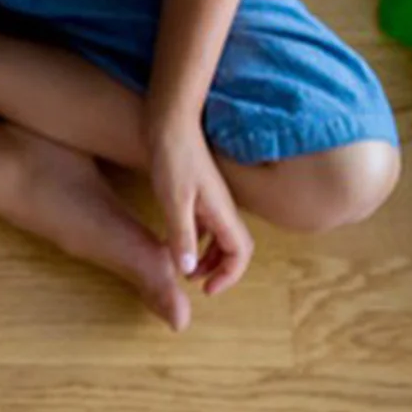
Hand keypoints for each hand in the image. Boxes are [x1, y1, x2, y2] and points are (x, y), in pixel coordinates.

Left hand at [147, 120, 253, 317]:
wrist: (170, 121)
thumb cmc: (173, 157)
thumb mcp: (173, 200)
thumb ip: (181, 235)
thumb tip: (189, 270)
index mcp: (222, 212)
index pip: (240, 253)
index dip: (228, 276)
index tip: (206, 290)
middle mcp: (222, 207)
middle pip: (233, 248)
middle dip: (219, 270)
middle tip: (195, 283)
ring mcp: (212, 199)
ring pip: (219, 236)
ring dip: (207, 256)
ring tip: (185, 269)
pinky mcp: (199, 191)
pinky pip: (206, 224)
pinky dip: (196, 240)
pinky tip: (175, 242)